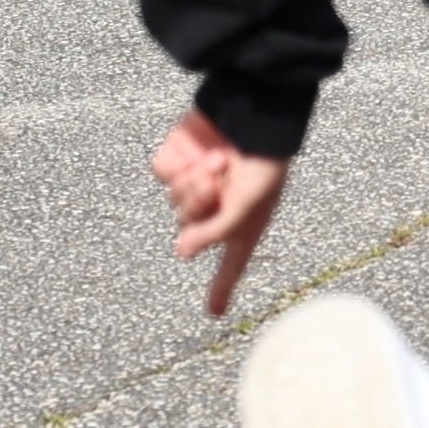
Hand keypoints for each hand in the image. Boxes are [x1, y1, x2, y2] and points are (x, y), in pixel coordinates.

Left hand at [153, 107, 288, 316]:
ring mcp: (194, 182)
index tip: (215, 312)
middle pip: (187, 227)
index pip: (230, 264)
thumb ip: (214, 233)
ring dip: (192, 183)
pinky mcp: (177, 157)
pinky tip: (199, 154)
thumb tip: (181, 253)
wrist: (255, 115)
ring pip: (173, 199)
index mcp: (239, 224)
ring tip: (218, 163)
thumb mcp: (246, 207)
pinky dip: (179, 166)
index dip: (222, 289)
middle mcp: (216, 206)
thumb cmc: (265, 164)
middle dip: (199, 205)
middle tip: (218, 184)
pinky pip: (163, 173)